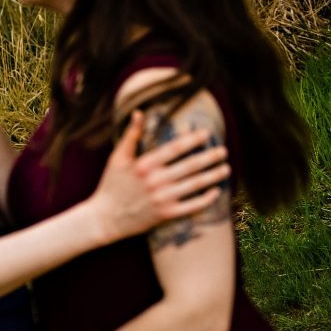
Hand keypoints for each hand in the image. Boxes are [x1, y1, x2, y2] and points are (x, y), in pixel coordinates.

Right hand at [90, 111, 229, 242]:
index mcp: (144, 165)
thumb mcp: (117, 158)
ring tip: (226, 168)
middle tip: (223, 151)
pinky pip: (191, 206)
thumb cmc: (111, 184)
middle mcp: (155, 181)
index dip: (192, 140)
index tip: (206, 133)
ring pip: (194, 185)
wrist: (105, 219)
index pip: (174, 149)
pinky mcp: (166, 215)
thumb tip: (139, 112)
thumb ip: (131, 135)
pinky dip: (206, 199)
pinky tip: (216, 191)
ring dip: (213, 176)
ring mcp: (162, 199)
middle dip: (209, 157)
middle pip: (189, 166)